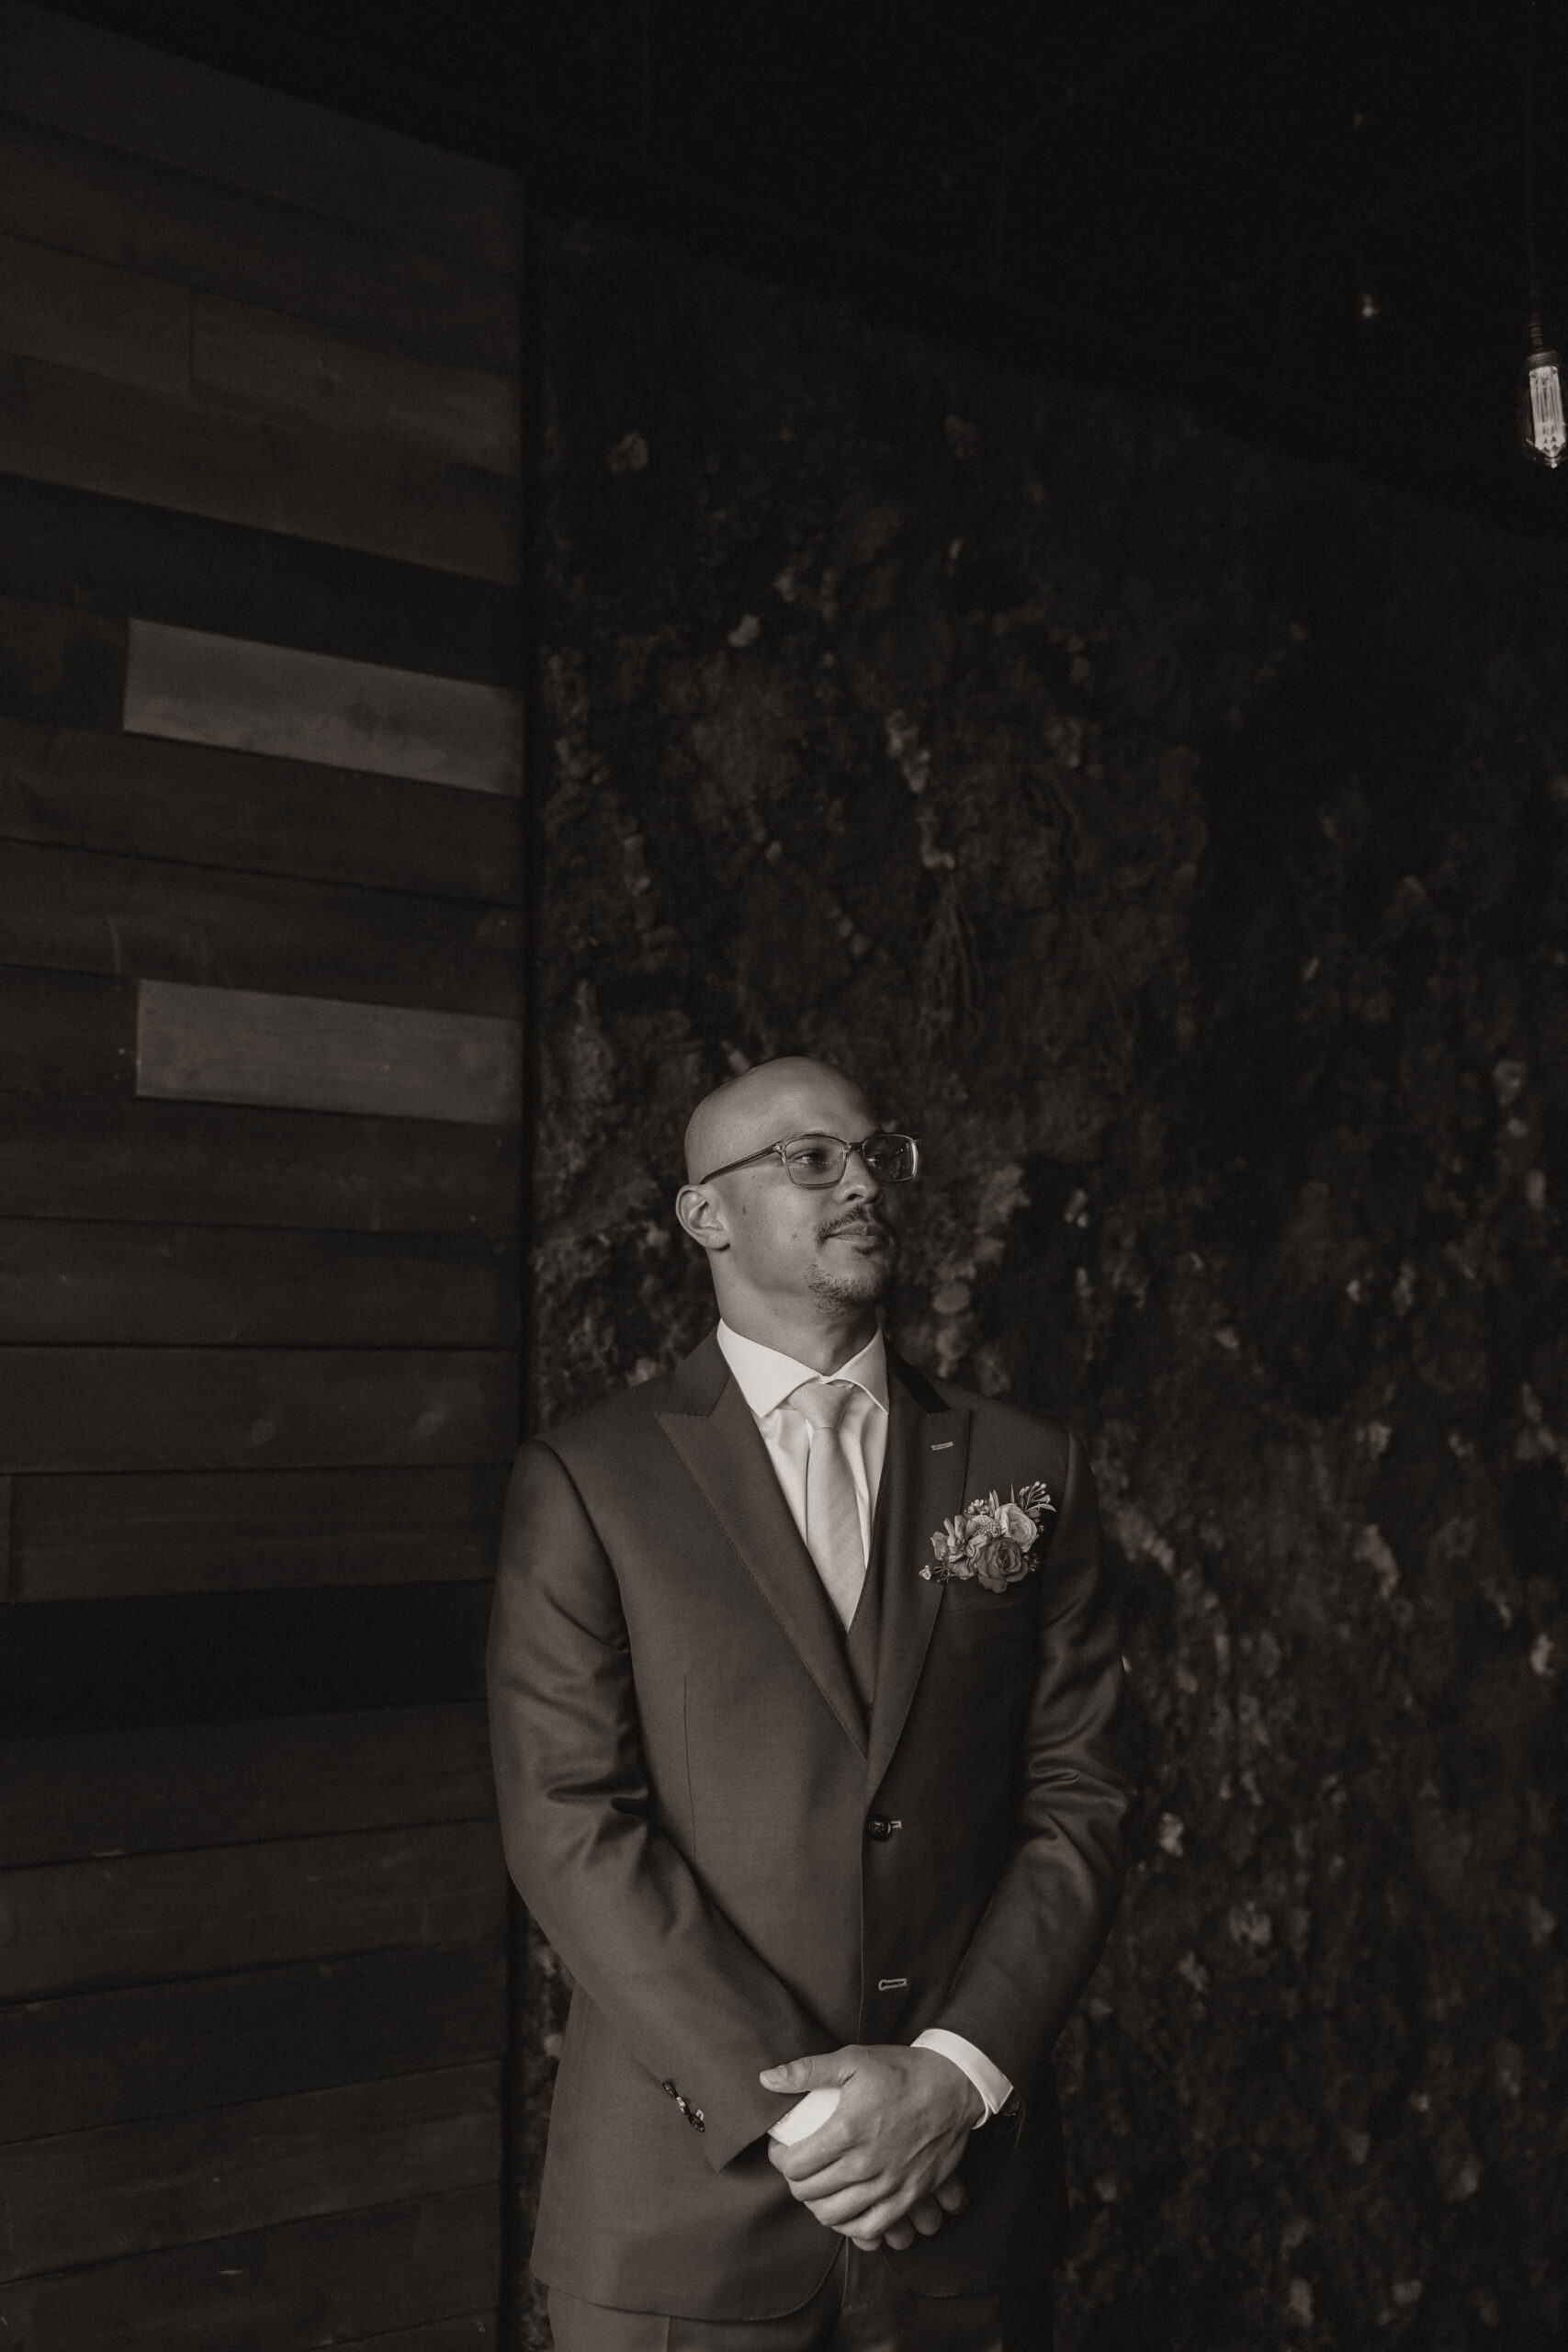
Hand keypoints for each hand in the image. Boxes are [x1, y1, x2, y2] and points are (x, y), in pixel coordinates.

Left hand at [761, 2044, 982, 2249]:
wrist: (954, 2086)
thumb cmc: (902, 2070)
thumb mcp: (853, 2060)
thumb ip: (807, 2071)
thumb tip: (767, 2079)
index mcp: (848, 2131)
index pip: (795, 2165)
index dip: (779, 2159)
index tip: (781, 2149)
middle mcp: (865, 2164)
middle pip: (811, 2194)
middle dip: (795, 2182)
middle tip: (798, 2167)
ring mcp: (889, 2185)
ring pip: (836, 2216)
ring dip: (818, 2206)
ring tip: (817, 2189)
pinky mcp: (909, 2196)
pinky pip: (871, 2229)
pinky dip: (851, 2227)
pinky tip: (845, 2212)